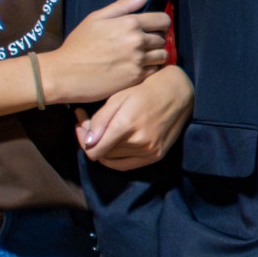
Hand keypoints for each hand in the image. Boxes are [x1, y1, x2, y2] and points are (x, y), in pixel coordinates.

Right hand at [41, 0, 169, 104]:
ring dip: (155, 55)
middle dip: (155, 39)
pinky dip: (150, 69)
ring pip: (162, 55)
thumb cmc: (79, 44)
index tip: (153, 28)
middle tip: (141, 44)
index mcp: (130, 23)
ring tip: (140, 56)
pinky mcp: (136, 78)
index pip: (163, 20)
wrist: (65, 73)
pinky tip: (136, 67)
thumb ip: (124, 5)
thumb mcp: (96, 17)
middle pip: (163, 38)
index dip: (160, 23)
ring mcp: (138, 61)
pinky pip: (155, 70)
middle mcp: (138, 41)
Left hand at [76, 65, 193, 169]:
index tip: (80, 127)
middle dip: (92, 141)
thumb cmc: (144, 91)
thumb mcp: (118, 98)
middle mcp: (139, 142)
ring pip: (113, 160)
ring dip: (104, 148)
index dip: (82, 141)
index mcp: (127, 125)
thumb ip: (100, 121)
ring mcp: (149, 151)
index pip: (94, 151)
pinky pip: (126, 165)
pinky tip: (113, 145)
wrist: (177, 94)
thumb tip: (88, 143)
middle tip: (90, 124)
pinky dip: (115, 159)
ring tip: (104, 132)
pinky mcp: (156, 156)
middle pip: (103, 154)